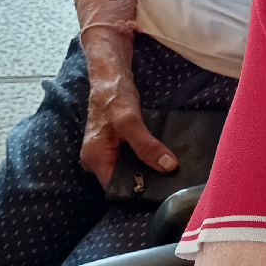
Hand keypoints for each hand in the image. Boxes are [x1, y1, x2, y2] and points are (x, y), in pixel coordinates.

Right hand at [81, 61, 177, 186]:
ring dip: (146, 168)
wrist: (110, 74)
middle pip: (122, 179)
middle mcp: (96, 160)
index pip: (116, 187)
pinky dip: (144, 157)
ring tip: (170, 171)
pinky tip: (161, 157)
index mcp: (94, 159)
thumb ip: (147, 146)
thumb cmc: (114, 96)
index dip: (137, 190)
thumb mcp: (130, 122)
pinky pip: (130, 157)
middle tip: (171, 182)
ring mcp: (105, 151)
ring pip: (128, 168)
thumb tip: (168, 167)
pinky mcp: (115, 143)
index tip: (162, 191)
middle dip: (144, 180)